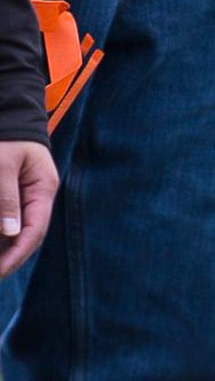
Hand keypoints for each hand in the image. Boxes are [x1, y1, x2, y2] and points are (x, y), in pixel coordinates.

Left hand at [0, 141, 58, 277]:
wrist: (8, 108)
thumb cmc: (6, 134)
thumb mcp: (2, 163)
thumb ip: (5, 197)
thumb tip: (11, 233)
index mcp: (43, 189)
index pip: (35, 230)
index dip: (17, 254)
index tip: (0, 271)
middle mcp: (38, 196)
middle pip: (27, 234)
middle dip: (9, 257)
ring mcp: (26, 195)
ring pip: (16, 229)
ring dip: (4, 247)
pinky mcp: (14, 192)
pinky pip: (9, 218)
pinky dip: (2, 233)